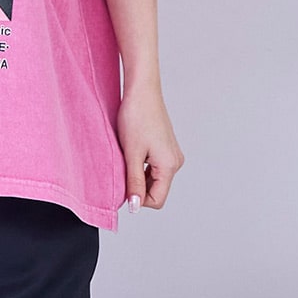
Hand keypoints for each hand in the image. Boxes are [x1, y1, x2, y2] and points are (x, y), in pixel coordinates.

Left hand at [116, 80, 184, 211]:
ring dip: (138, 175)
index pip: (156, 200)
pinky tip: (132, 151)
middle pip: (156, 191)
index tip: (122, 185)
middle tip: (122, 167)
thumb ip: (134, 183)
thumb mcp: (131, 154)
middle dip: (137, 186)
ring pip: (154, 179)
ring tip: (127, 156)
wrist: (142, 90)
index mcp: (169, 165)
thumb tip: (135, 206)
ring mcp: (172, 154)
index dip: (137, 199)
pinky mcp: (166, 148)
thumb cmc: (136, 117)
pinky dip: (141, 166)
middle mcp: (175, 162)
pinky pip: (154, 167)